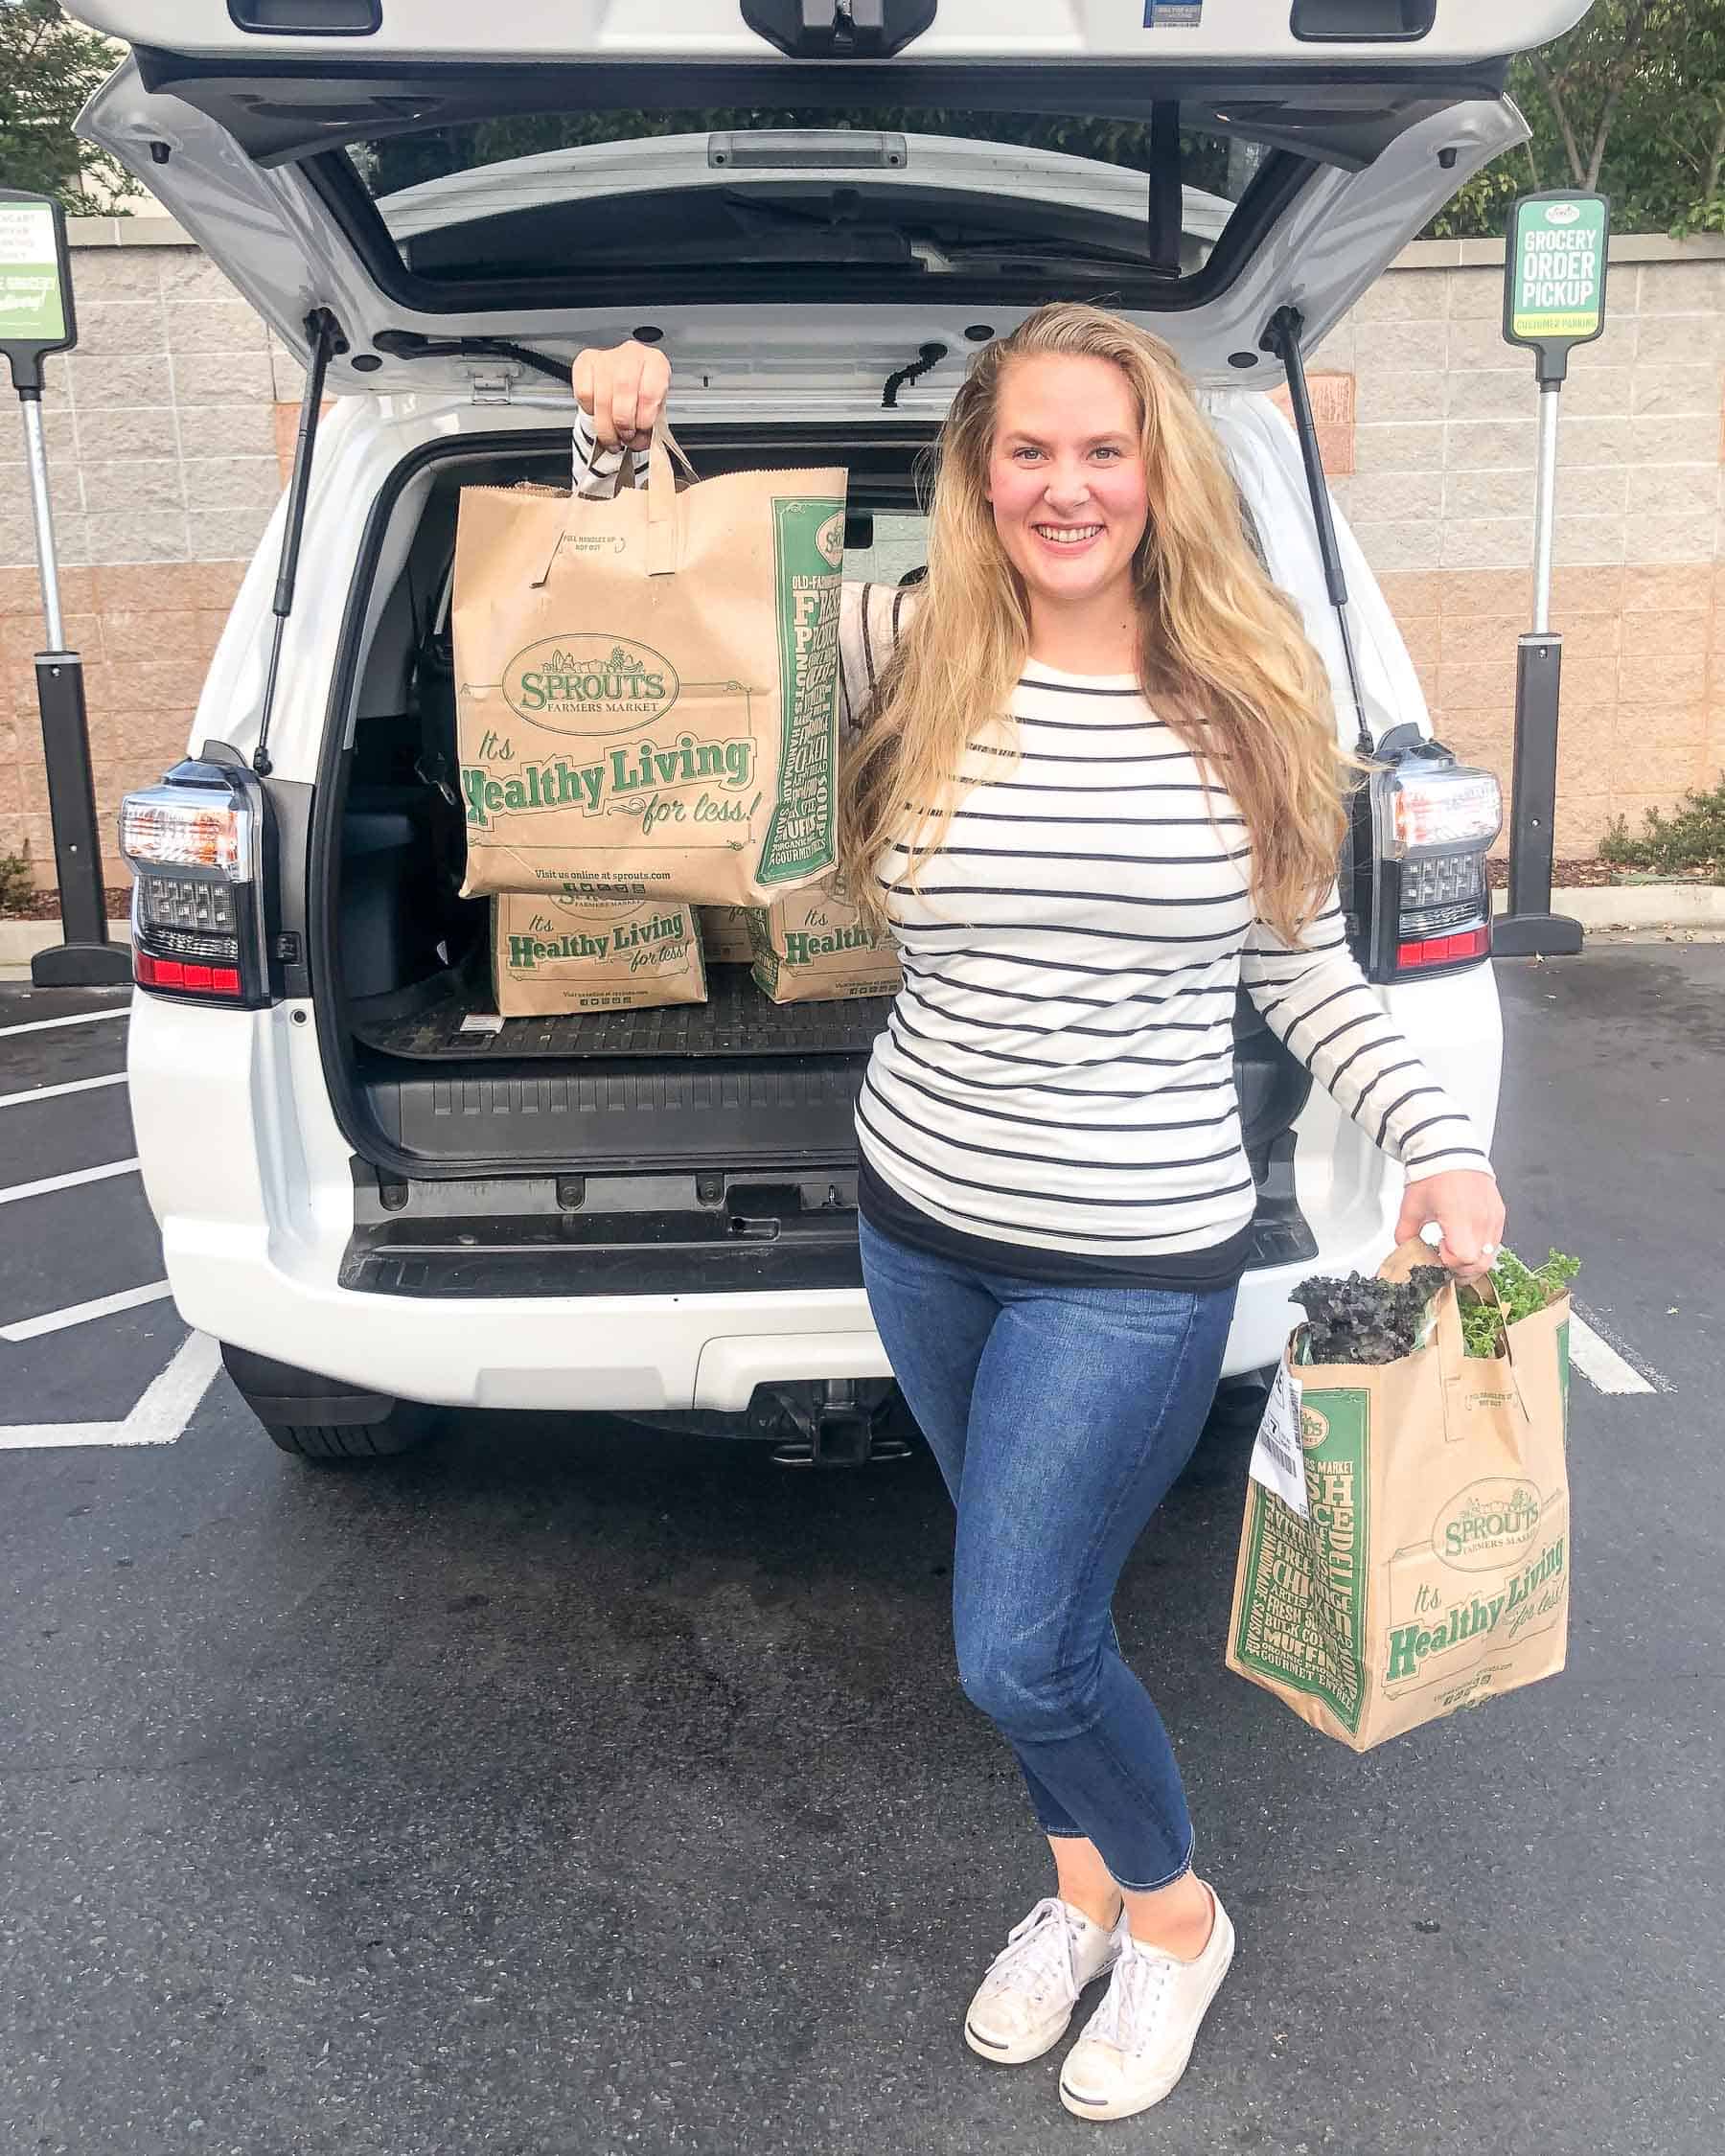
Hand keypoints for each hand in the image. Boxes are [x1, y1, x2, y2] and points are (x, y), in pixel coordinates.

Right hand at [572, 339, 670, 452]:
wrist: (626, 381)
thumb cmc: (643, 394)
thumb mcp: (655, 411)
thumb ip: (650, 427)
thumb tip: (638, 442)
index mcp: (655, 363)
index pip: (650, 391)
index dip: (644, 418)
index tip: (642, 431)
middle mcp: (632, 355)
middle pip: (623, 391)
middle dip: (623, 423)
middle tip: (626, 436)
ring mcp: (607, 357)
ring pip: (602, 397)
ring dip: (606, 427)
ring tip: (613, 438)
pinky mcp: (586, 362)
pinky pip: (584, 393)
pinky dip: (591, 412)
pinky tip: (600, 415)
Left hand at [1394, 1169, 1505, 1284]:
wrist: (1450, 1152)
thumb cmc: (1432, 1175)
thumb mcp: (1411, 1208)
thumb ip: (1405, 1234)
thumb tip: (1405, 1251)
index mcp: (1459, 1218)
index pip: (1463, 1258)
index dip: (1449, 1262)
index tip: (1438, 1254)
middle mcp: (1481, 1219)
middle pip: (1481, 1263)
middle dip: (1463, 1270)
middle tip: (1447, 1263)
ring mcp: (1493, 1217)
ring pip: (1490, 1255)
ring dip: (1473, 1260)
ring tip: (1455, 1249)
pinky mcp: (1499, 1213)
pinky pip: (1495, 1241)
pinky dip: (1482, 1247)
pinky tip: (1466, 1238)